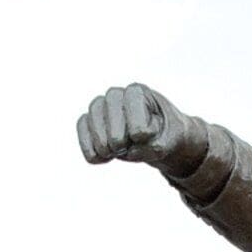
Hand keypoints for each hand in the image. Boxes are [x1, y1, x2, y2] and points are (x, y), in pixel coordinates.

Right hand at [78, 83, 203, 171]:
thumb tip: (130, 152)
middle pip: (108, 108)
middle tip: (123, 148)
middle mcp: (117, 95)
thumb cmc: (165, 136)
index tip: (143, 138)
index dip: (137, 126)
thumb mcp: (170, 143)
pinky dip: (89, 147)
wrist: (157, 141)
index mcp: (139, 92)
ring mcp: (101, 107)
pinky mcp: (90, 121)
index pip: (131, 103)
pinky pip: (82, 128)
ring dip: (101, 143)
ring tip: (113, 154)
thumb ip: (155, 148)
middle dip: (116, 135)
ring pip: (91, 117)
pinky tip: (102, 159)